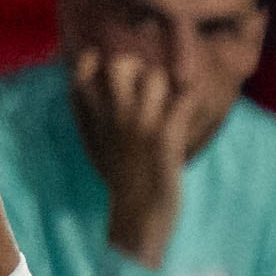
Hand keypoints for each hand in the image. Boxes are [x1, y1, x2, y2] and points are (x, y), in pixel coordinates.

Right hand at [65, 41, 186, 268]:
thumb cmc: (119, 177)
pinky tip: (188, 110)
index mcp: (91, 118)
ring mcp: (139, 125)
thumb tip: (89, 78)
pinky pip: (185, 96)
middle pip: (122, 62)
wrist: (138, 215)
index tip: (110, 71)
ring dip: (168, 84)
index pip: (84, 67)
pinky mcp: (166, 136)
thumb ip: (91, 111)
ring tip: (170, 101)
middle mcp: (112, 118)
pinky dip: (191, 97)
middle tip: (148, 86)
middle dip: (139, 66)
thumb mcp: (94, 143)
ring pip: (156, 75)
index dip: (99, 60)